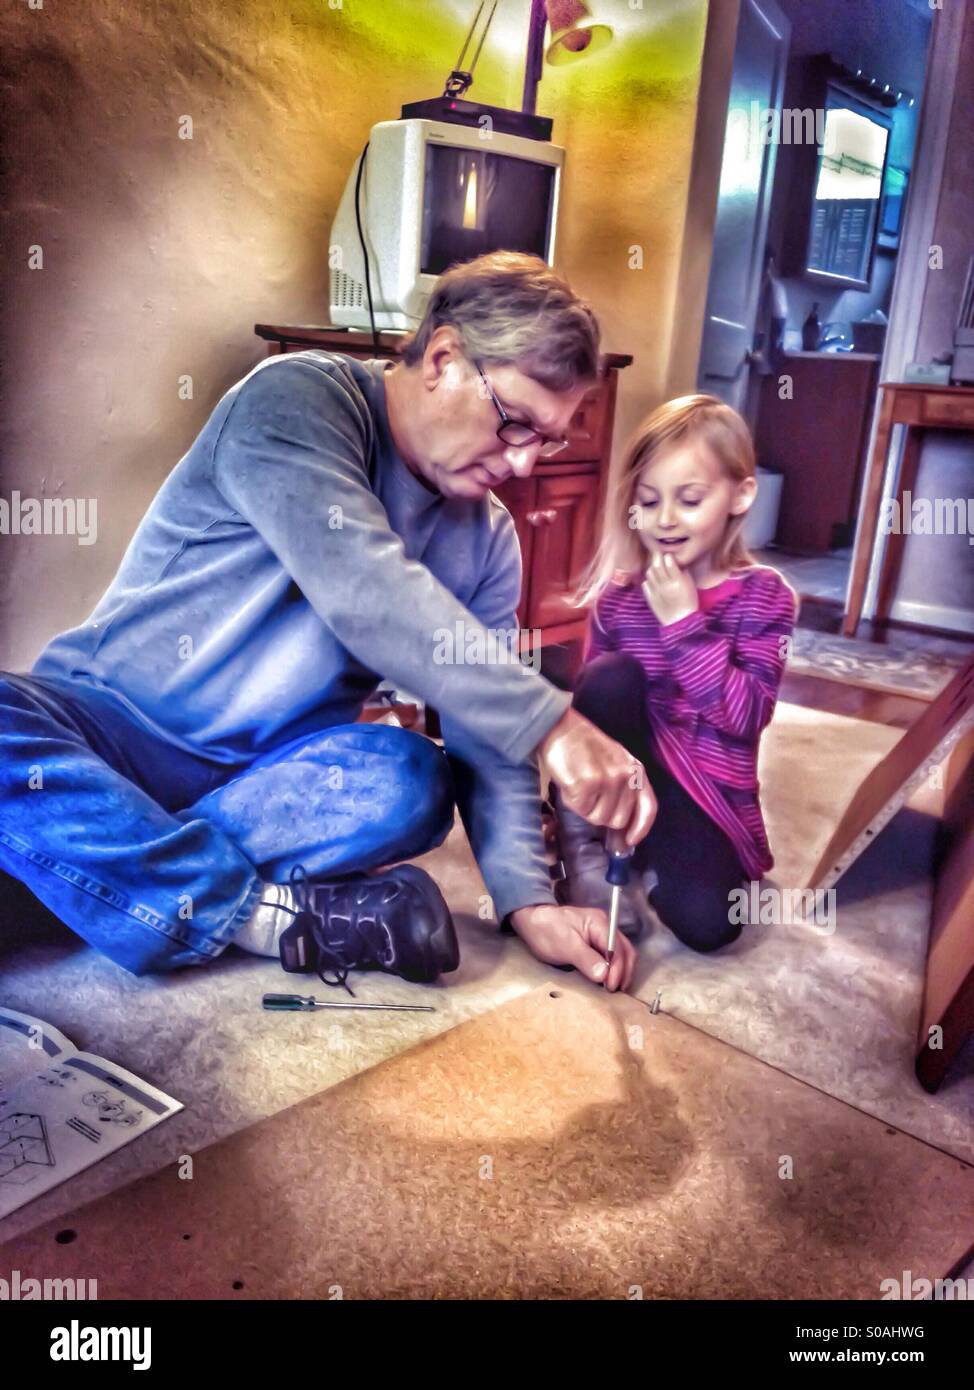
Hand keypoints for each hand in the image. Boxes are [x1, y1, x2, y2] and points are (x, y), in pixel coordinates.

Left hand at [509, 903, 636, 991]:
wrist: (532, 921)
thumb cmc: (546, 930)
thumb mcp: (565, 945)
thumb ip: (586, 959)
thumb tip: (604, 975)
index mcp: (599, 923)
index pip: (617, 948)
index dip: (617, 969)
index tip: (611, 987)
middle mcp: (605, 926)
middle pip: (625, 950)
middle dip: (623, 972)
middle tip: (615, 991)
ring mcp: (601, 934)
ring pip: (621, 954)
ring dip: (621, 971)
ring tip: (615, 988)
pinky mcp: (595, 942)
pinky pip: (611, 956)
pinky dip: (614, 968)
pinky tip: (608, 980)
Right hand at [536, 707, 655, 845]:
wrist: (561, 728)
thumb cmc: (584, 745)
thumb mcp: (615, 762)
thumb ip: (623, 786)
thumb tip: (621, 821)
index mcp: (635, 770)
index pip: (648, 807)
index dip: (640, 828)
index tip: (630, 840)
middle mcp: (626, 776)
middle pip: (619, 819)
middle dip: (602, 814)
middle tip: (589, 797)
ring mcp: (608, 780)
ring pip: (600, 818)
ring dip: (587, 809)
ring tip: (579, 786)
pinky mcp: (588, 784)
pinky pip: (582, 810)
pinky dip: (573, 802)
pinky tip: (570, 785)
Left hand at [642, 551, 697, 625]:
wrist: (681, 621)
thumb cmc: (689, 602)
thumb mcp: (691, 585)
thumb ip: (683, 572)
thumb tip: (676, 563)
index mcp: (678, 580)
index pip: (669, 560)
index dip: (668, 556)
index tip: (668, 556)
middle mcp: (666, 584)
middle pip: (657, 564)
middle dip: (657, 557)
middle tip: (659, 556)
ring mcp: (656, 591)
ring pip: (649, 573)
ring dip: (653, 568)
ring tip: (657, 570)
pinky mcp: (650, 598)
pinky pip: (645, 584)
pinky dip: (649, 581)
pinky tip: (654, 582)